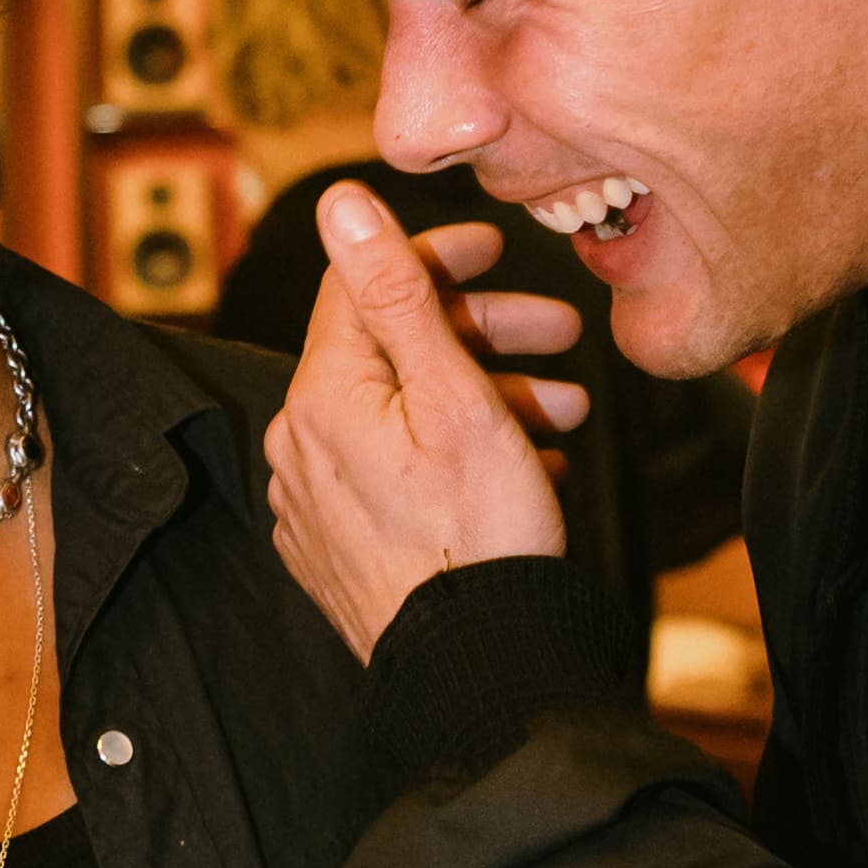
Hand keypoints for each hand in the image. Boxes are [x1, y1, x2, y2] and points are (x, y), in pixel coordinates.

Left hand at [264, 190, 591, 661]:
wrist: (476, 665)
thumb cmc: (478, 533)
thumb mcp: (453, 394)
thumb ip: (395, 291)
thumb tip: (342, 202)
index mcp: (322, 396)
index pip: (362, 287)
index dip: (435, 256)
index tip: (495, 249)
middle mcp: (303, 443)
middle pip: (391, 353)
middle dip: (484, 336)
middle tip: (562, 336)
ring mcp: (317, 501)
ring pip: (403, 416)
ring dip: (487, 399)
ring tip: (564, 416)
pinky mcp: (338, 548)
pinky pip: (395, 474)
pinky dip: (457, 456)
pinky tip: (523, 467)